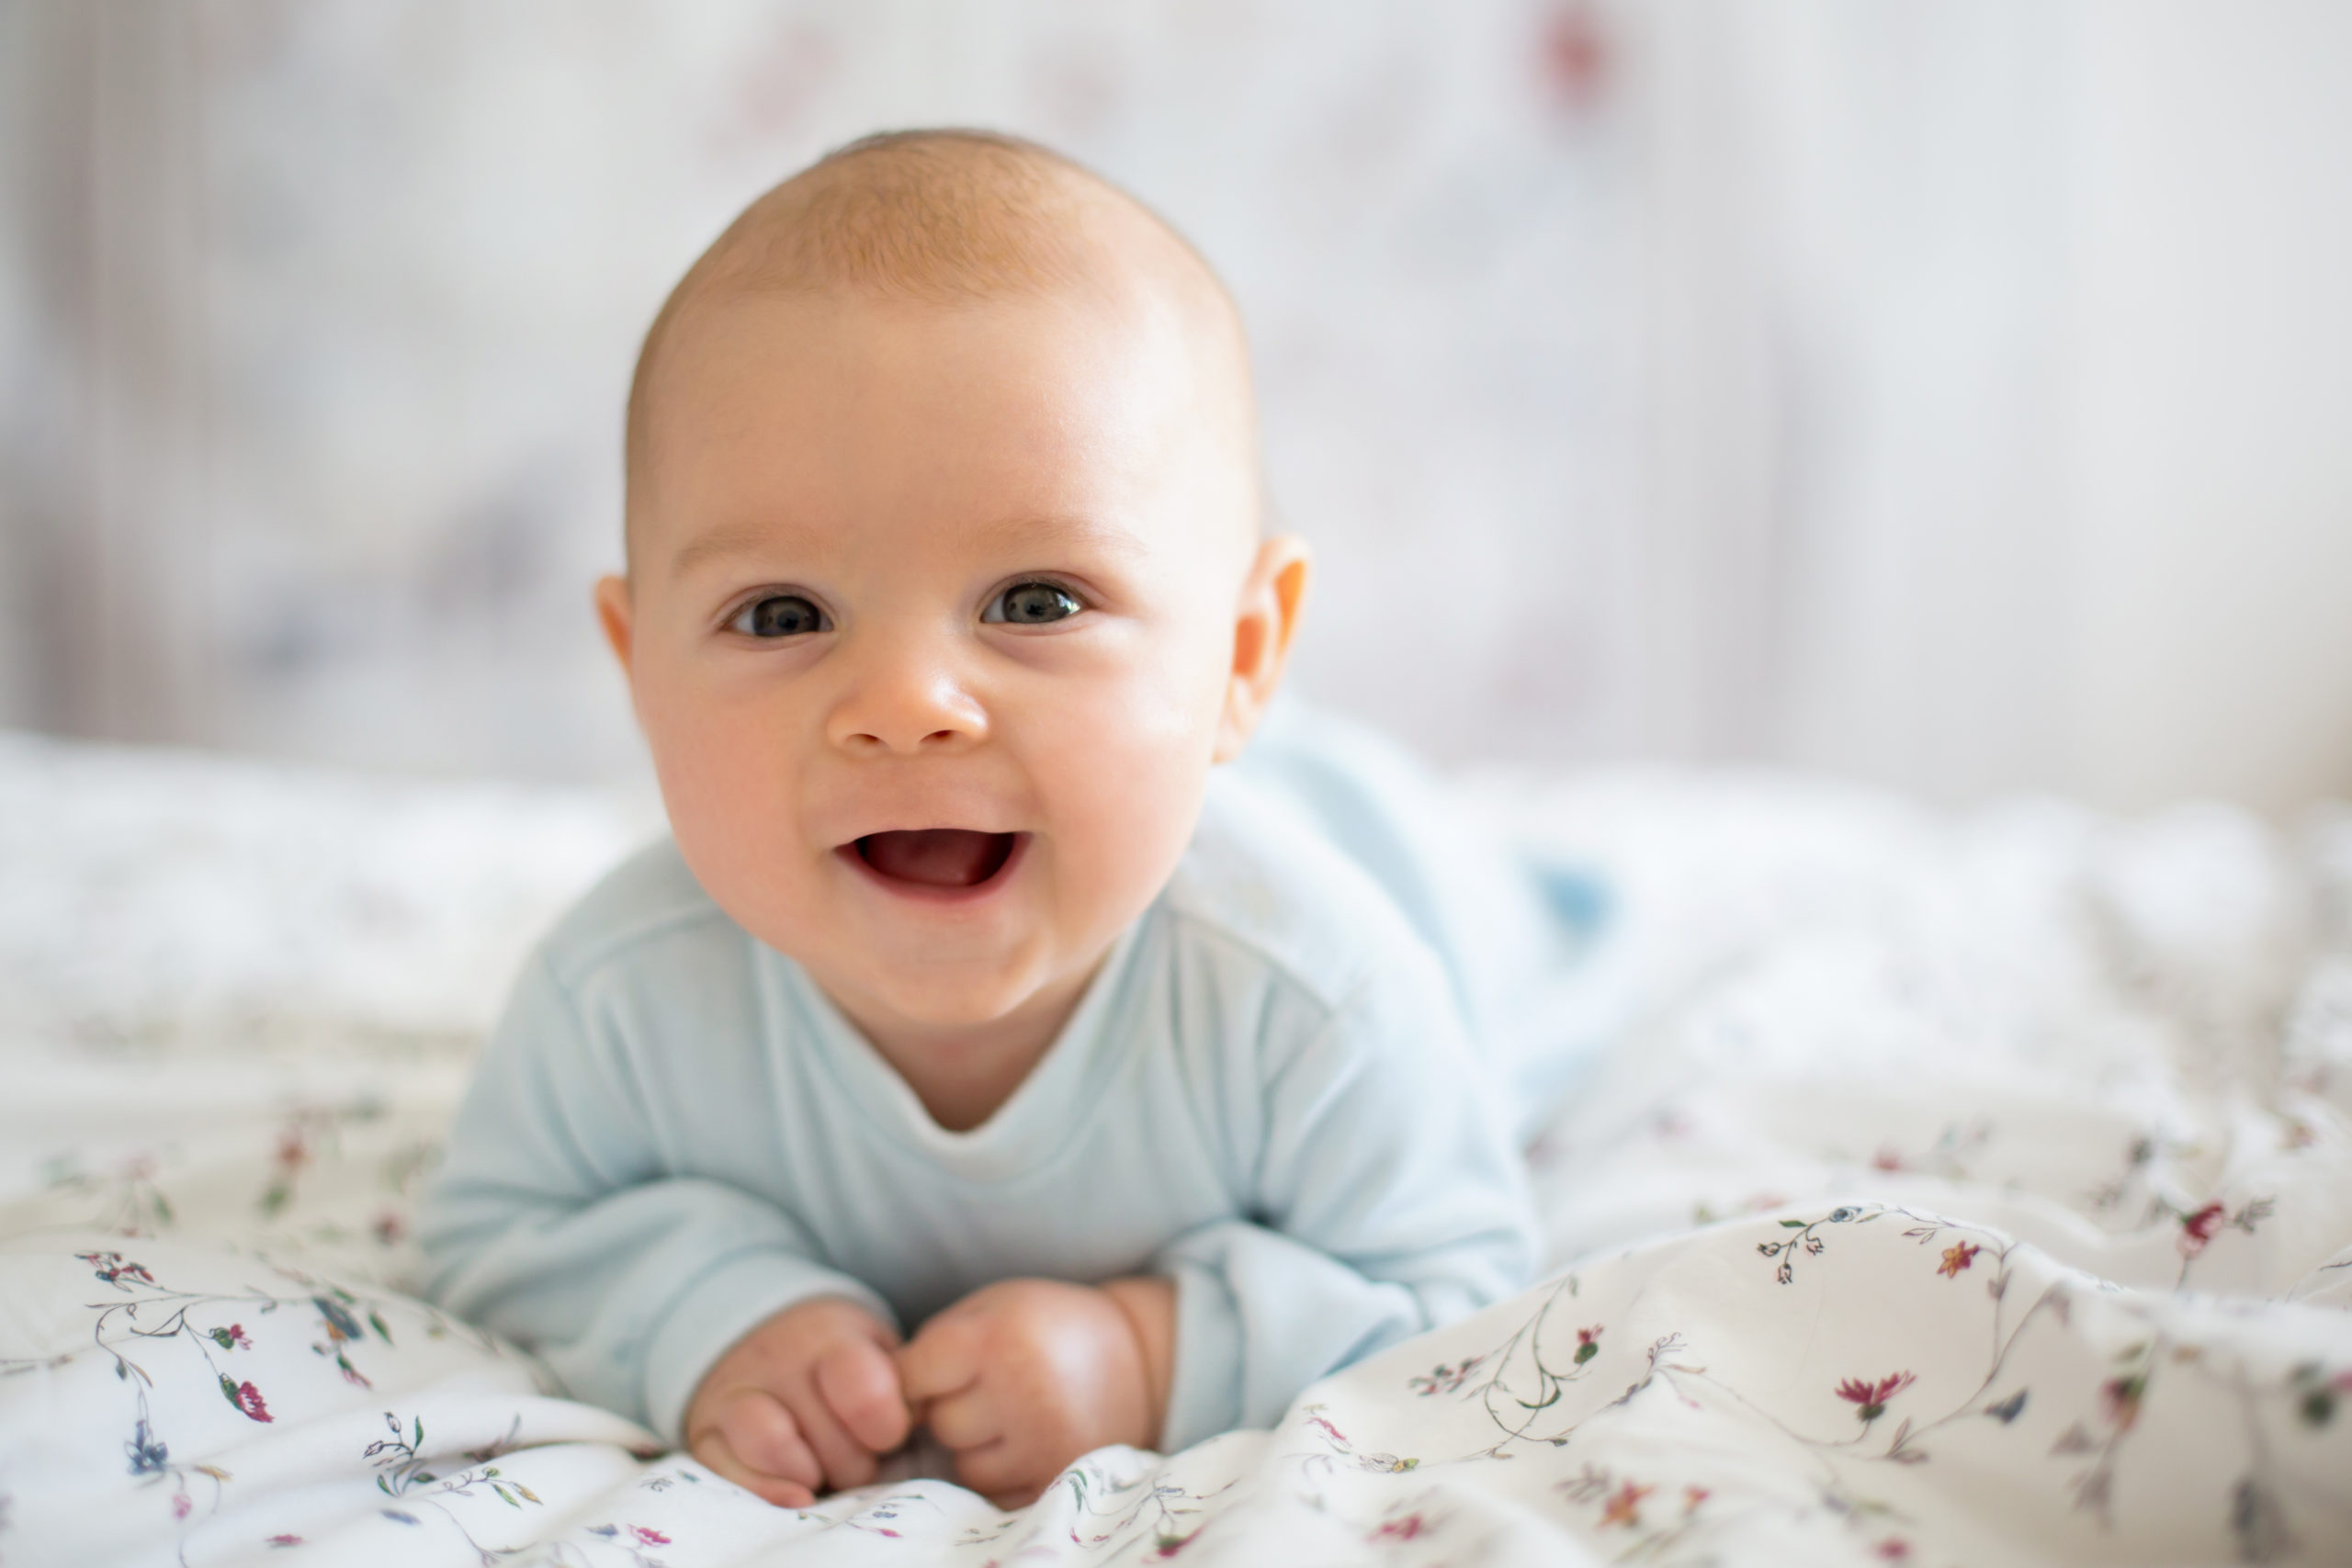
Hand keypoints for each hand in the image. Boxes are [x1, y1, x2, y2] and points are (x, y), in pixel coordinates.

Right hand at [683, 1295, 910, 1507]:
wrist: (761, 1335)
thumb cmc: (837, 1360)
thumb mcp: (875, 1352)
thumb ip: (901, 1384)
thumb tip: (918, 1420)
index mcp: (831, 1339)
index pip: (861, 1387)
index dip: (884, 1425)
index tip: (888, 1432)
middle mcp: (778, 1361)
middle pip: (828, 1437)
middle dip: (853, 1460)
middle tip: (857, 1452)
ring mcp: (737, 1395)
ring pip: (774, 1446)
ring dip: (811, 1475)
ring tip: (824, 1471)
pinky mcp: (705, 1433)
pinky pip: (729, 1472)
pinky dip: (765, 1491)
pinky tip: (796, 1496)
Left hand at [897, 1276, 1174, 1507]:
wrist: (1135, 1357)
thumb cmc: (1043, 1326)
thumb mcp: (990, 1307)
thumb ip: (931, 1347)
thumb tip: (885, 1409)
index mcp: (998, 1337)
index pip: (909, 1377)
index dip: (917, 1376)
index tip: (940, 1369)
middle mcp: (1023, 1391)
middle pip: (941, 1425)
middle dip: (955, 1409)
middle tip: (995, 1386)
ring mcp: (1046, 1441)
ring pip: (967, 1466)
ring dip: (979, 1447)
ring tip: (1017, 1413)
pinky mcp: (1062, 1478)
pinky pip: (999, 1493)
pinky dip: (1006, 1473)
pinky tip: (1031, 1439)